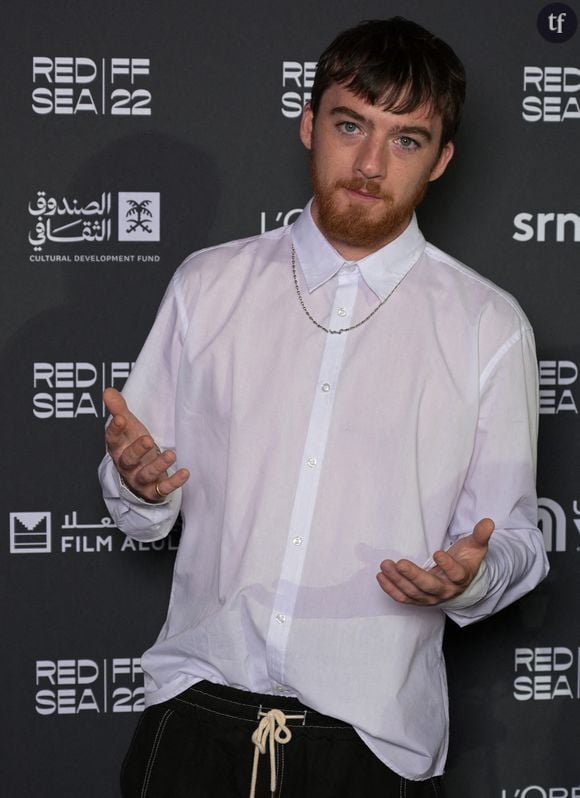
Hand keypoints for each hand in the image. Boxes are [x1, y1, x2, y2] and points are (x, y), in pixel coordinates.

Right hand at [103, 387, 189, 501]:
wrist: (141, 476)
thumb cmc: (133, 447)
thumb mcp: (128, 428)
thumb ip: (119, 409)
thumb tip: (108, 391)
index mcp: (118, 449)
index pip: (112, 440)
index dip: (115, 430)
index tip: (121, 418)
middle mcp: (126, 466)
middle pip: (128, 459)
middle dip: (137, 450)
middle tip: (148, 440)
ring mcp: (139, 480)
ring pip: (146, 475)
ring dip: (158, 465)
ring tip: (171, 454)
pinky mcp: (153, 491)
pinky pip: (163, 489)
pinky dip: (173, 482)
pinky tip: (185, 472)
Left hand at [376, 518, 494, 604]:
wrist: (460, 581)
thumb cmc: (465, 560)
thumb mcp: (475, 547)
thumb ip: (480, 535)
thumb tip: (488, 522)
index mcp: (462, 578)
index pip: (456, 575)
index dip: (447, 566)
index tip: (438, 553)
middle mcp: (446, 590)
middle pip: (430, 587)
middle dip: (414, 576)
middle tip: (399, 563)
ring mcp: (431, 597)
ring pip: (414, 593)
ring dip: (398, 580)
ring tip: (385, 565)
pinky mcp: (418, 599)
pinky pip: (404, 597)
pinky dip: (391, 589)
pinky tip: (381, 576)